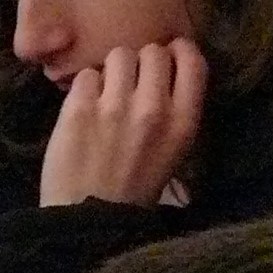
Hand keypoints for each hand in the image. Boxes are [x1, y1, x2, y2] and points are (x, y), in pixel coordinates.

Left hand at [39, 39, 207, 207]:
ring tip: (107, 96)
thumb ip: (176, 107)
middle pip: (153, 51)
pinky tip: (86, 111)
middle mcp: (154, 110)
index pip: (192, 59)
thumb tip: (169, 64)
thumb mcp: (174, 151)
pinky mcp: (79, 109)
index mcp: (184, 122)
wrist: (89, 221)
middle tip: (132, 84)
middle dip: (142, 62)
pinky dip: (86, 89)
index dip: (179, 51)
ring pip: (118, 55)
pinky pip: (87, 74)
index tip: (169, 58)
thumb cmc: (135, 187)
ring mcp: (115, 107)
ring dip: (112, 71)